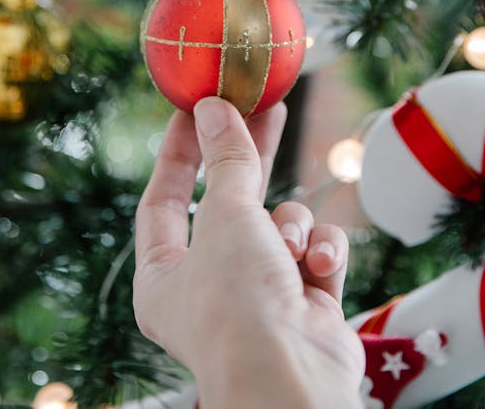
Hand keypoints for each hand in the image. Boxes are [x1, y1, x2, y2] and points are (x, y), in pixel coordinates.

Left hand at [134, 97, 364, 408]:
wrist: (293, 379)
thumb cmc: (239, 303)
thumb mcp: (226, 215)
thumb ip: (226, 158)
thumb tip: (211, 107)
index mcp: (163, 276)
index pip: (166, 198)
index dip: (182, 150)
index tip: (199, 105)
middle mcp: (207, 287)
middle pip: (229, 203)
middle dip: (250, 157)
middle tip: (268, 106)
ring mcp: (259, 296)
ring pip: (280, 225)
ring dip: (292, 227)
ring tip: (289, 247)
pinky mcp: (306, 304)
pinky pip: (315, 253)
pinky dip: (321, 255)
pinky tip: (320, 270)